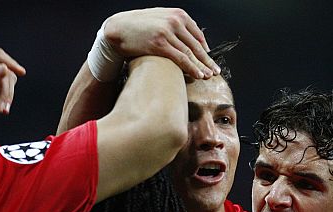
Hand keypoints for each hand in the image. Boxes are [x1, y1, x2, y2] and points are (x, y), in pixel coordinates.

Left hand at [0, 45, 25, 123]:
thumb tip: (4, 69)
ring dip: (6, 95)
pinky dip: (4, 97)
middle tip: (3, 106)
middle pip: (4, 69)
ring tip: (1, 109)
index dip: (10, 63)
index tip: (21, 72)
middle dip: (5, 89)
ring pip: (8, 79)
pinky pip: (7, 86)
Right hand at [104, 8, 218, 79]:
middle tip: (215, 71)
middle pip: (197, 45)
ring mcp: (168, 33)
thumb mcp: (159, 19)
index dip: (205, 49)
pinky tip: (198, 75)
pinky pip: (180, 58)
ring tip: (209, 76)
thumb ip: (174, 26)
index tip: (209, 59)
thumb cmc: (138, 26)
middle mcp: (175, 22)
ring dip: (202, 66)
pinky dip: (191, 68)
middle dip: (207, 60)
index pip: (197, 34)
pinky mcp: (160, 44)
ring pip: (190, 53)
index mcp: (178, 14)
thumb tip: (187, 39)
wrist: (117, 28)